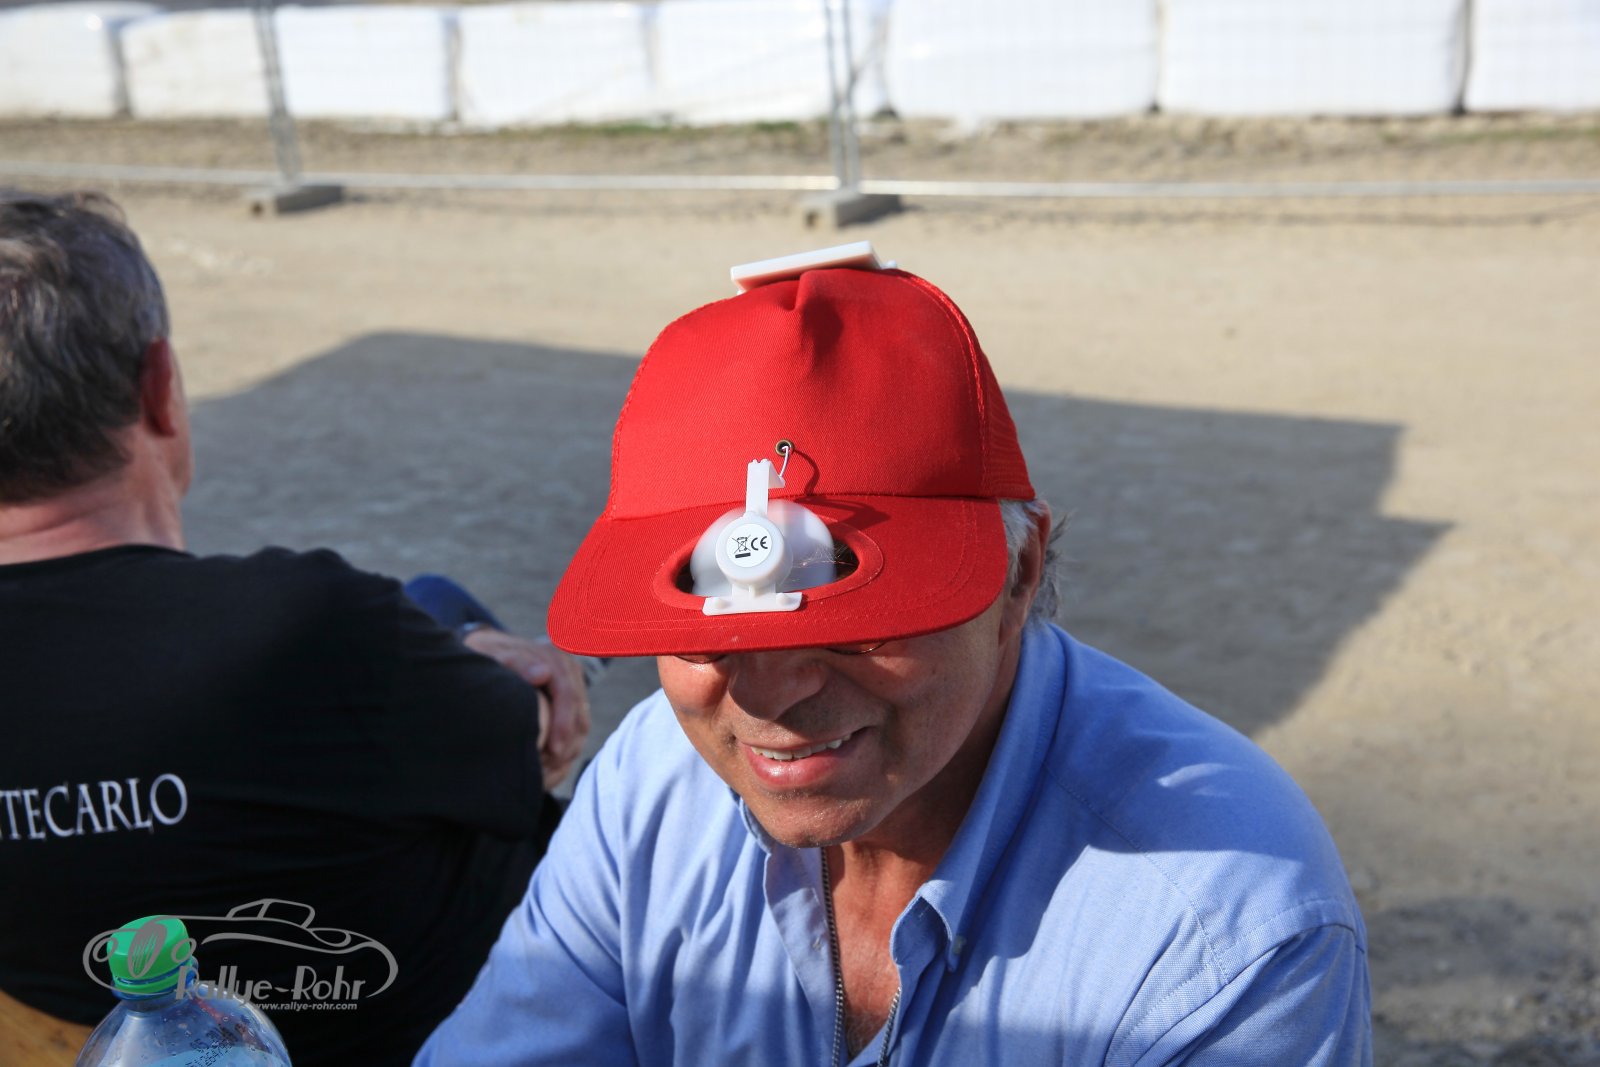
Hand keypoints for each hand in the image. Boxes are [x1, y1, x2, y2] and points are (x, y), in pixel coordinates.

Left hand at [463, 629, 590, 789]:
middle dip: (565, 748)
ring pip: (581, 731)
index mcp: (556, 658)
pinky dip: (562, 759)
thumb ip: (516, 662)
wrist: (486, 656)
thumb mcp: (493, 655)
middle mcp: (570, 674)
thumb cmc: (485, 658)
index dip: (563, 724)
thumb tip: (543, 674)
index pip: (569, 695)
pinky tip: (544, 775)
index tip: (552, 751)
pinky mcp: (568, 708)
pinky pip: (575, 738)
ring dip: (564, 757)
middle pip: (580, 718)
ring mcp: (572, 691)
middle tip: (545, 773)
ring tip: (542, 777)